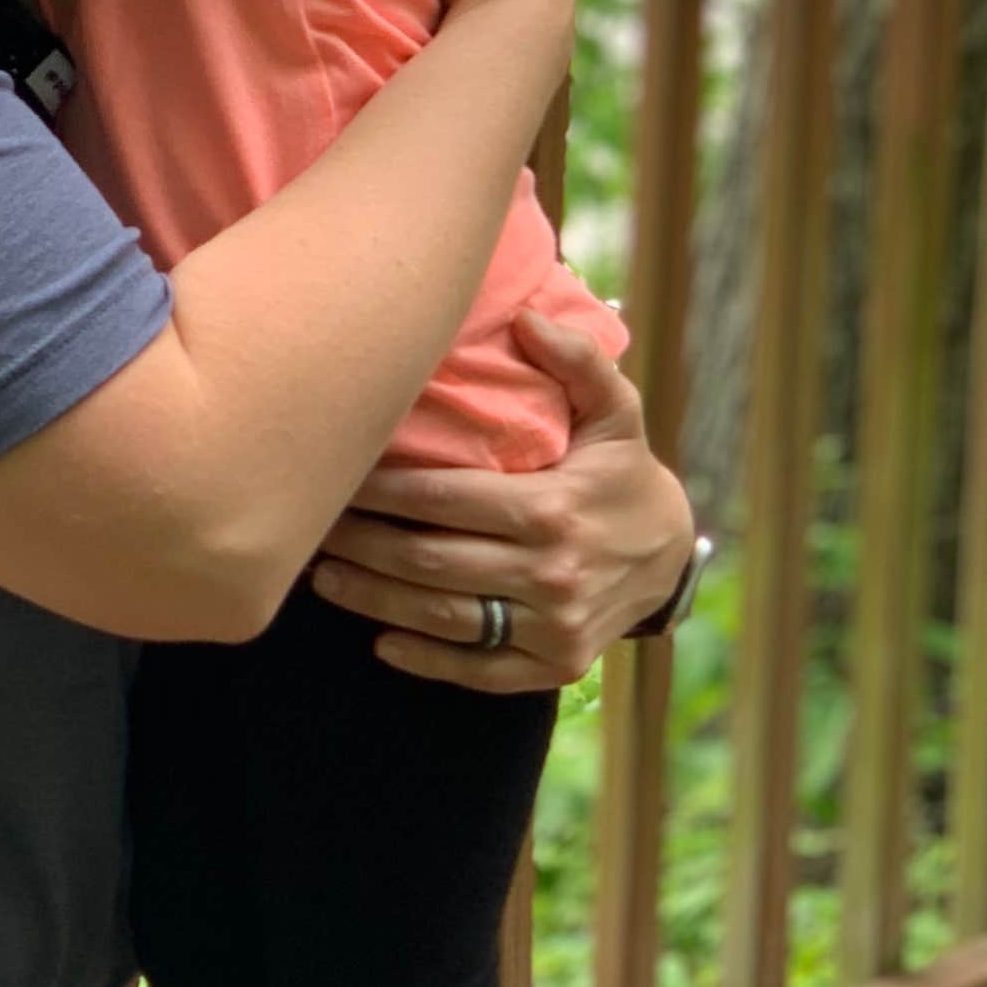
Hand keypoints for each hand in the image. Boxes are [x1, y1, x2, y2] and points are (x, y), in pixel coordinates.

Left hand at [310, 311, 695, 688]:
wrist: (673, 558)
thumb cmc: (625, 474)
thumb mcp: (617, 411)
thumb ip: (577, 361)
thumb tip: (526, 317)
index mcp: (554, 509)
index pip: (444, 498)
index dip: (382, 489)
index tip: (339, 475)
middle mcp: (551, 573)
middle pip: (430, 560)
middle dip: (362, 543)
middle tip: (312, 526)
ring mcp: (554, 626)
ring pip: (443, 616)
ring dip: (375, 599)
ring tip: (325, 577)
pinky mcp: (556, 665)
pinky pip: (479, 669)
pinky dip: (426, 660)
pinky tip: (381, 639)